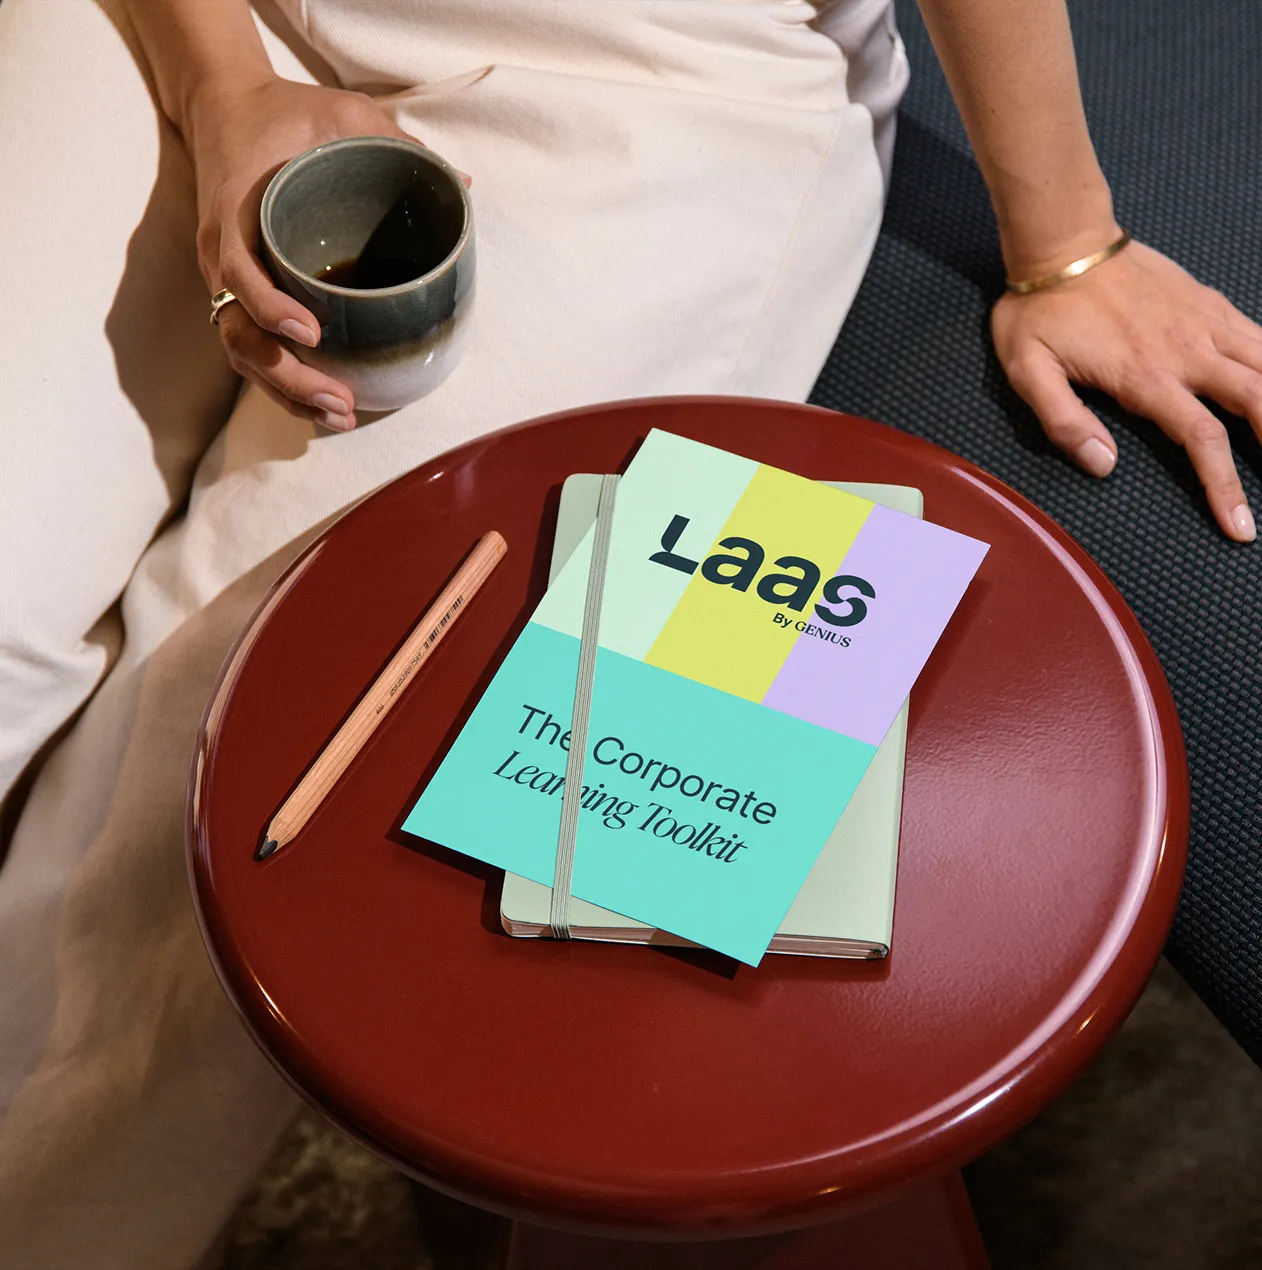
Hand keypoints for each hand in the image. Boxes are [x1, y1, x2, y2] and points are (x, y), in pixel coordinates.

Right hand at [187, 74, 413, 431]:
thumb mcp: (342, 112)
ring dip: (288, 392)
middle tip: (340, 401)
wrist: (225, 106)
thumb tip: (462, 185)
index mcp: (235, 213)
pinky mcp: (239, 296)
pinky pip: (253, 349)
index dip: (270, 308)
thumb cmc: (286, 113)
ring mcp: (227, 281)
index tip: (311, 332)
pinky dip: (283, 383)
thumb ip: (394, 140)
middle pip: (240, 335)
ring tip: (341, 416)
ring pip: (244, 354)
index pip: (239, 274)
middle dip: (288, 377)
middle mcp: (222, 257)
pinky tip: (325, 406)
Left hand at [992, 238, 1261, 541]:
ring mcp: (1204, 322)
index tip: (1239, 525)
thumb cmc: (1040, 311)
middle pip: (1257, 400)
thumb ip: (1063, 420)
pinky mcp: (1209, 302)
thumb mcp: (1028, 370)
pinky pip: (1259, 334)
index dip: (1225, 486)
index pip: (1203, 439)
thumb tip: (1103, 464)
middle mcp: (1188, 350)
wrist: (1064, 241)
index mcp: (1146, 377)